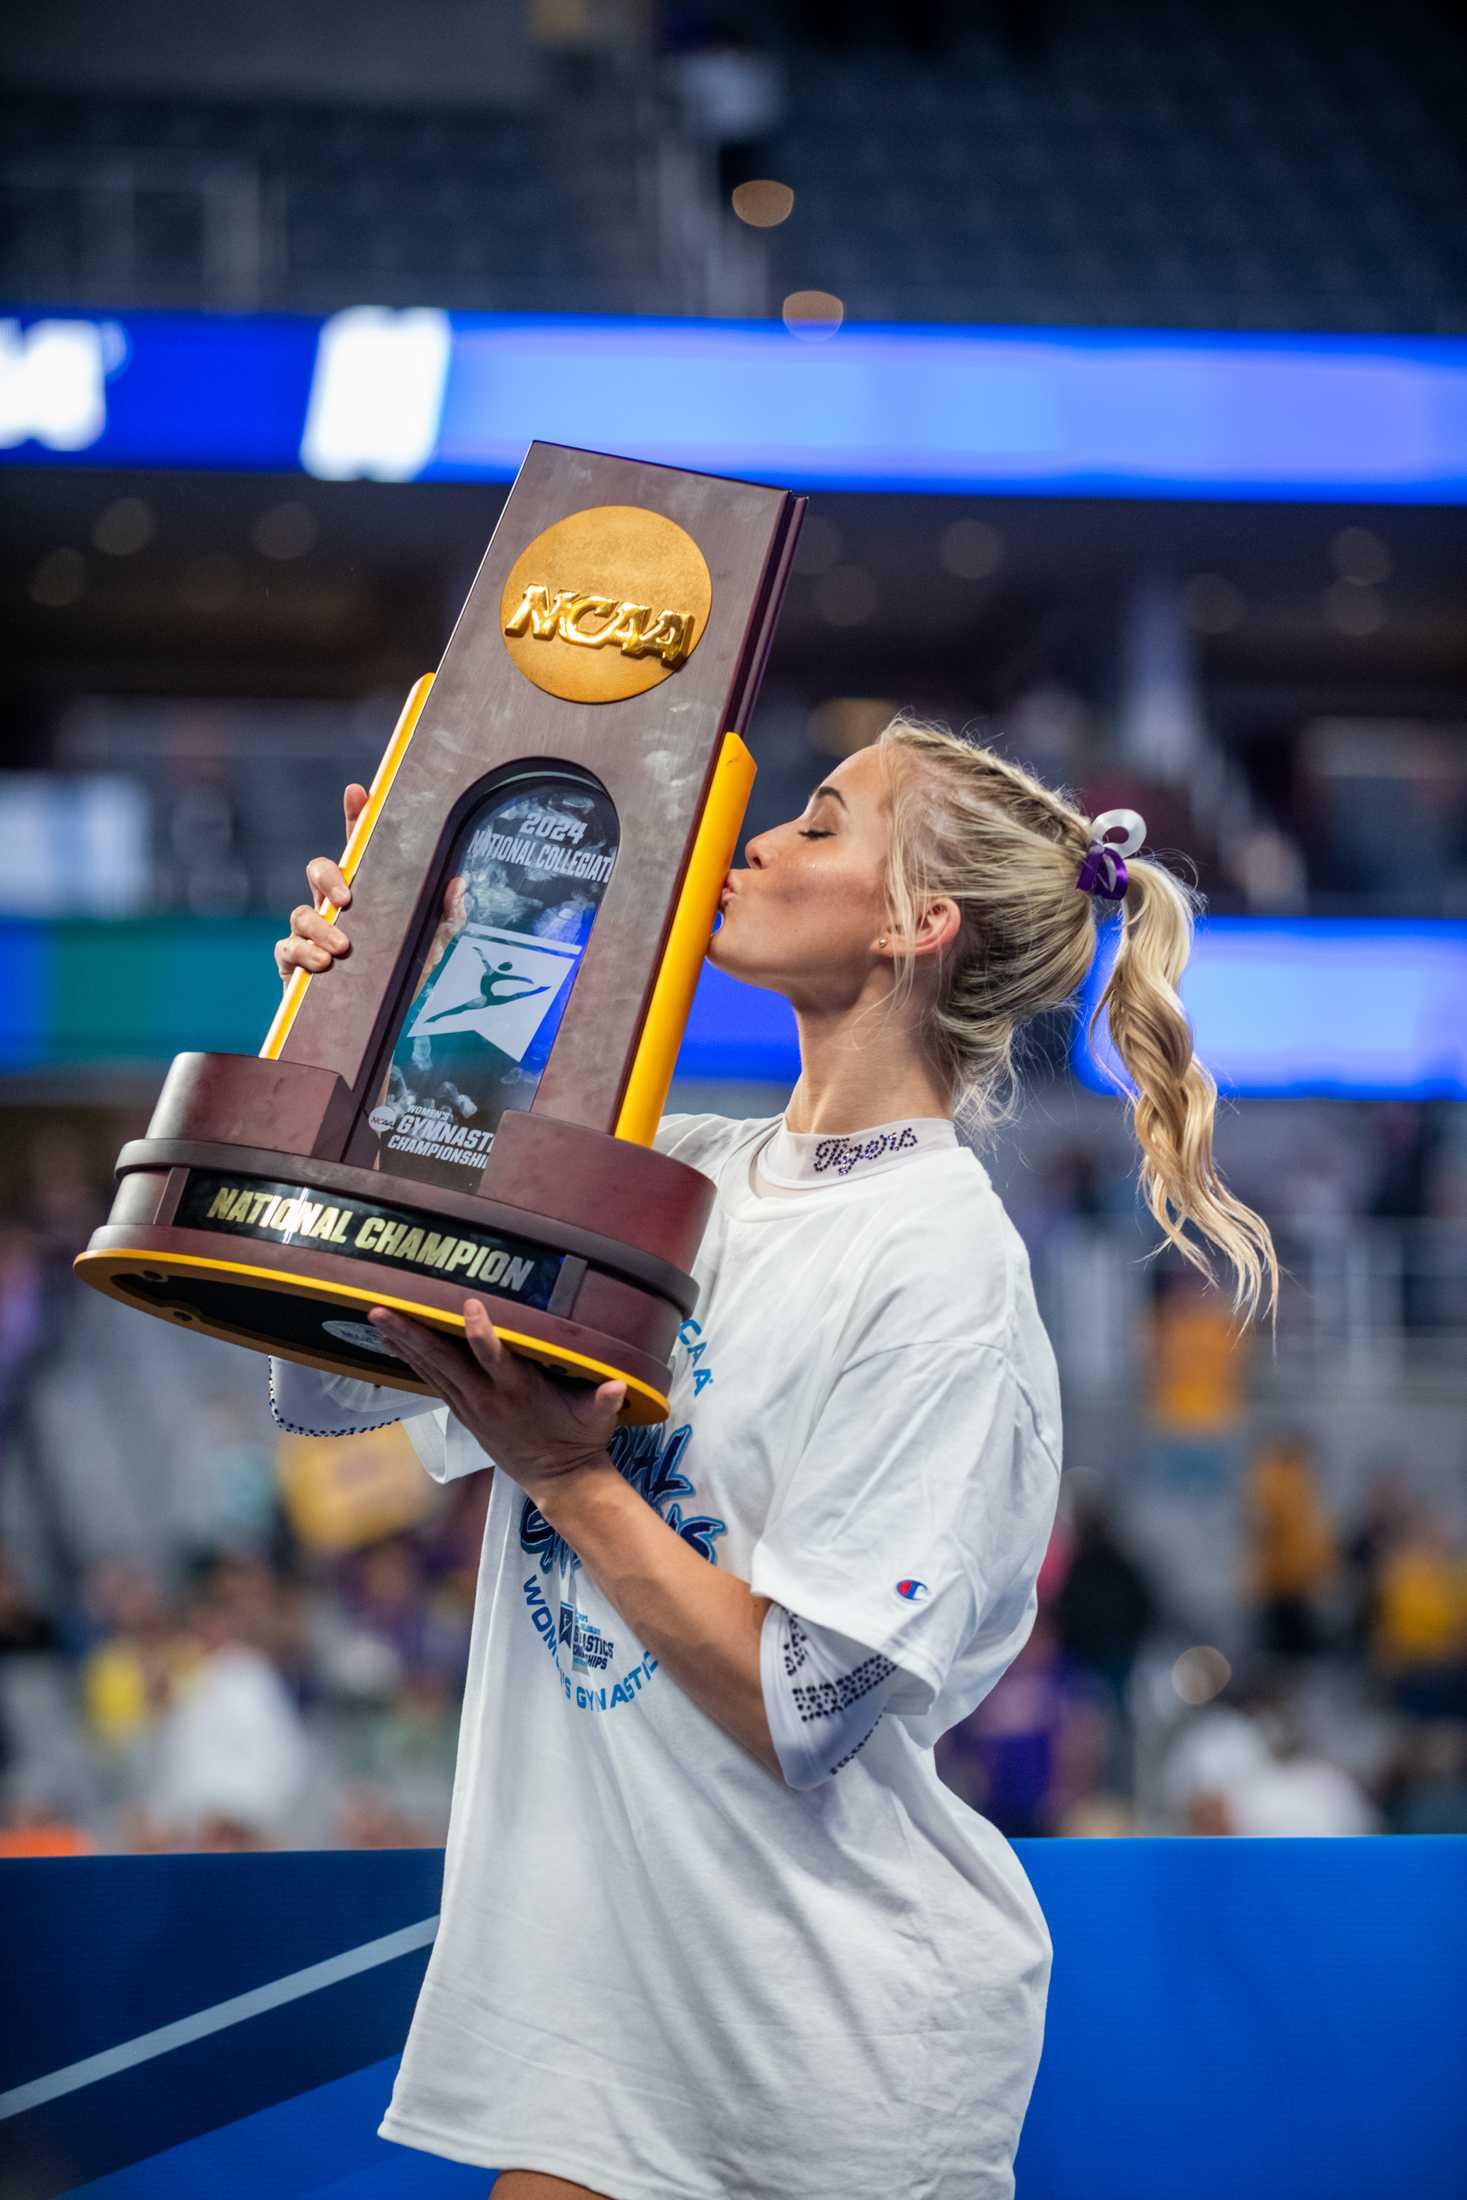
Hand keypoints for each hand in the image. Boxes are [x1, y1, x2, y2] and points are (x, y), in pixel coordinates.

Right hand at [275, 778, 463, 988]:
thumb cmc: (406, 981)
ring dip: (321, 927)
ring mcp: (311, 935)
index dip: (356, 819)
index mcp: (367, 896)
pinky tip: (323, 964)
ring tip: (342, 948)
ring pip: (302, 912)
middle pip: (319, 871)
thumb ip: (446, 916)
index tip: (359, 792)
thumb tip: (458, 883)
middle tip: (346, 898)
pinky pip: (287, 949)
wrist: (383, 1031)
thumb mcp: (435, 948)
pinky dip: (303, 953)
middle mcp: (334, 909)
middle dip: (327, 876)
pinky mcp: (294, 964)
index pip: (359, 851)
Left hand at [367, 1297, 626, 1508]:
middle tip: (381, 1310)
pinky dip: (411, 1361)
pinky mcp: (465, 1413)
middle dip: (412, 1335)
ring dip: (403, 1344)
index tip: (468, 1306)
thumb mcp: (598, 1421)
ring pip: (431, 1369)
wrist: (558, 1481)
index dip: (481, 1334)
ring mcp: (472, 1407)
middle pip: (444, 1361)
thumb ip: (605, 1400)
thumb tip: (617, 1385)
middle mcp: (488, 1398)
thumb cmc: (580, 1441)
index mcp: (519, 1392)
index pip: (496, 1359)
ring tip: (377, 1318)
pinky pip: (432, 1381)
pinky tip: (392, 1342)